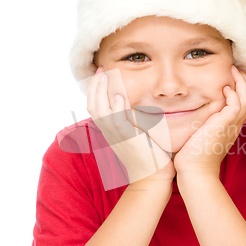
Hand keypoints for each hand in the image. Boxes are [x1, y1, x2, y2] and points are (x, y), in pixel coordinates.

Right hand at [87, 66, 175, 183]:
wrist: (153, 176)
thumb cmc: (150, 156)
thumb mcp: (138, 134)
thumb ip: (134, 121)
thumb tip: (139, 107)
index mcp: (110, 130)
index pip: (95, 106)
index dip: (95, 90)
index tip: (101, 74)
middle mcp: (109, 132)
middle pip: (93, 105)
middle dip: (95, 85)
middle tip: (100, 69)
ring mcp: (116, 136)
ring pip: (100, 110)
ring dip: (102, 91)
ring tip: (106, 76)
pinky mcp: (127, 139)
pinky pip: (116, 121)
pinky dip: (116, 108)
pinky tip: (120, 96)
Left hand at [173, 66, 245, 176]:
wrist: (195, 171)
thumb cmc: (194, 156)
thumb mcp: (202, 134)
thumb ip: (205, 122)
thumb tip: (196, 112)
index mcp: (231, 126)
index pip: (245, 102)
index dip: (243, 88)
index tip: (233, 76)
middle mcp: (235, 125)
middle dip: (245, 80)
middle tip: (235, 68)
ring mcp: (231, 125)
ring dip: (241, 82)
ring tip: (233, 71)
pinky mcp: (224, 125)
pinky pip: (237, 105)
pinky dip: (234, 94)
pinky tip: (224, 88)